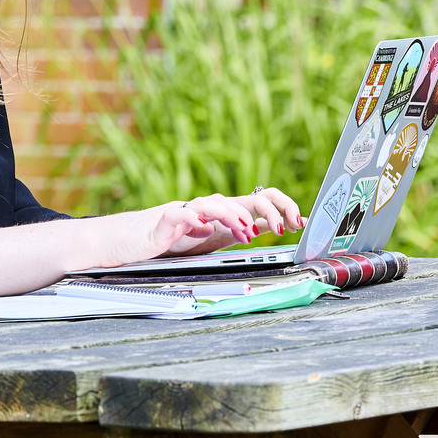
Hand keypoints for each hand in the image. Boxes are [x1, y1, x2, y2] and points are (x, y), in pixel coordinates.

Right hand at [137, 196, 260, 258]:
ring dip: (226, 216)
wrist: (112, 240)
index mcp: (191, 215)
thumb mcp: (176, 240)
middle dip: (240, 216)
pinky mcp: (158, 224)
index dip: (241, 217)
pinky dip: (192, 219)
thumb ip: (193, 234)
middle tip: (254, 232)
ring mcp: (172, 215)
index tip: (255, 231)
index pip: (221, 209)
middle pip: (218, 203)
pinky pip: (177, 215)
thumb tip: (209, 229)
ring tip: (240, 227)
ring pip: (204, 205)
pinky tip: (203, 226)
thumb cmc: (143, 241)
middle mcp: (184, 211)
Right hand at [151, 190, 304, 256]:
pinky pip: (183, 215)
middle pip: (248, 199)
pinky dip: (195, 220)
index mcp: (227, 212)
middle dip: (271, 211)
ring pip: (218, 204)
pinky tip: (204, 230)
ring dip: (236, 218)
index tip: (296, 224)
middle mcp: (213, 207)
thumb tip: (269, 227)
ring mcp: (191, 211)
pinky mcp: (168, 220)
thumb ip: (240, 230)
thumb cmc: (180, 237)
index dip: (283, 208)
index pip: (262, 200)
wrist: (141, 238)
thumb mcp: (218, 238)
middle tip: (281, 229)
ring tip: (247, 233)